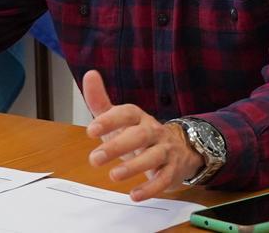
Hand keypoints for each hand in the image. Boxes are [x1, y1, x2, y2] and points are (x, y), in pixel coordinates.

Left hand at [82, 70, 202, 201]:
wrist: (178, 148)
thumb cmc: (138, 134)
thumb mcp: (119, 119)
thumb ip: (100, 101)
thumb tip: (89, 74)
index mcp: (139, 117)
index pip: (126, 114)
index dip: (109, 121)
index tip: (90, 131)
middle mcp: (154, 131)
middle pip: (139, 136)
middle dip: (117, 146)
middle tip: (95, 159)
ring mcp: (165, 150)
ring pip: (153, 157)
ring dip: (133, 167)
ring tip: (113, 175)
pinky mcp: (173, 170)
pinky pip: (164, 179)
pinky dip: (150, 188)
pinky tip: (134, 195)